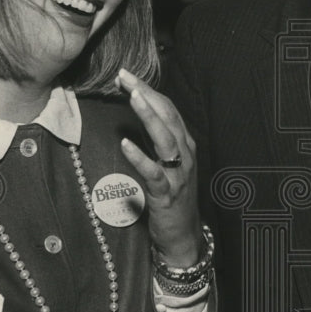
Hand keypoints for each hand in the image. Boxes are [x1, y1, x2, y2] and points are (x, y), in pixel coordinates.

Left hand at [116, 68, 202, 265]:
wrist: (183, 236)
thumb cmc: (172, 197)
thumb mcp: (167, 164)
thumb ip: (156, 140)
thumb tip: (138, 114)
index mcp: (185, 146)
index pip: (168, 110)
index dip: (148, 91)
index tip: (127, 76)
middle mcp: (185, 155)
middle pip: (167, 117)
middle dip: (146, 94)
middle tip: (125, 75)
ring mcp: (178, 174)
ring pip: (165, 139)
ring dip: (148, 116)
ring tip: (132, 96)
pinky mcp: (166, 194)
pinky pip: (153, 173)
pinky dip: (140, 157)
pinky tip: (126, 144)